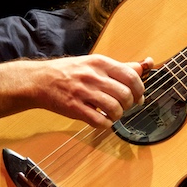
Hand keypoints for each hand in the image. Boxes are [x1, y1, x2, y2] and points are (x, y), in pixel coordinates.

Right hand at [37, 54, 153, 127]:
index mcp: (100, 63)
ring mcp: (83, 92)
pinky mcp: (75, 108)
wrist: (40, 80)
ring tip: (113, 114)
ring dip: (118, 115)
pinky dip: (106, 124)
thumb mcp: (95, 63)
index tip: (139, 97)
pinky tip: (103, 120)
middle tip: (124, 107)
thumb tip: (145, 65)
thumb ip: (120, 67)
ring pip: (114, 109)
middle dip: (129, 104)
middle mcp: (93, 76)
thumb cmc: (70, 72)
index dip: (140, 90)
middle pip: (125, 94)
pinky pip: (99, 121)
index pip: (131, 76)